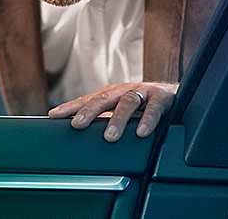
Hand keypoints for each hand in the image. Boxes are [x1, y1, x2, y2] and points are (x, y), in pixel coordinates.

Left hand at [48, 82, 177, 141]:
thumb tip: (81, 136)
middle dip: (88, 112)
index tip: (54, 116)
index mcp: (111, 94)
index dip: (69, 107)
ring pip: (127, 103)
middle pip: (103, 99)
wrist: (174, 95)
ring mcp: (142, 92)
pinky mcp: (162, 97)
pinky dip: (148, 120)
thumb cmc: (143, 106)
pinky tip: (141, 132)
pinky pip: (154, 109)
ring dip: (118, 119)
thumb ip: (103, 121)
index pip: (86, 100)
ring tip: (110, 136)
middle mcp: (124, 91)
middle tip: (77, 125)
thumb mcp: (120, 111)